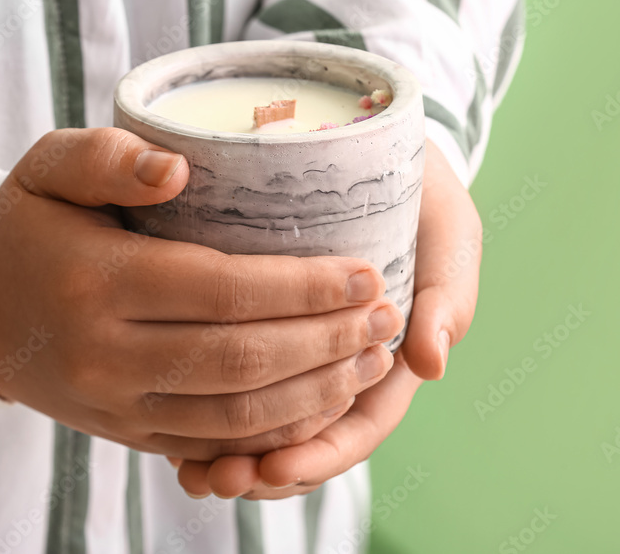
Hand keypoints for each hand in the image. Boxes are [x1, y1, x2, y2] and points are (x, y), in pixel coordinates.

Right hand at [0, 128, 404, 459]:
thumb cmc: (28, 224)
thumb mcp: (49, 166)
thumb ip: (109, 156)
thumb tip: (179, 169)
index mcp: (99, 283)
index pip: (224, 291)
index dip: (305, 288)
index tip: (365, 274)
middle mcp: (109, 355)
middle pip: (243, 360)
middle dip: (327, 342)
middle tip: (386, 317)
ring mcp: (118, 405)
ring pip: (237, 415)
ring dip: (315, 392)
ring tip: (370, 362)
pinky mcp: (126, 432)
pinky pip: (213, 444)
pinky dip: (275, 431)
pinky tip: (320, 403)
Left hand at [173, 138, 481, 497]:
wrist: (372, 140)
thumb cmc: (420, 189)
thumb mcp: (446, 227)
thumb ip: (449, 287)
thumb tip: (430, 364)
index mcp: (389, 354)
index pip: (358, 424)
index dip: (320, 453)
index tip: (274, 468)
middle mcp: (340, 360)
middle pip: (305, 436)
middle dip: (263, 466)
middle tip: (215, 478)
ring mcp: (299, 345)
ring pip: (265, 419)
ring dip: (232, 452)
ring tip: (191, 470)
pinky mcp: (258, 324)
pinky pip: (232, 380)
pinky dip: (208, 411)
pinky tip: (170, 430)